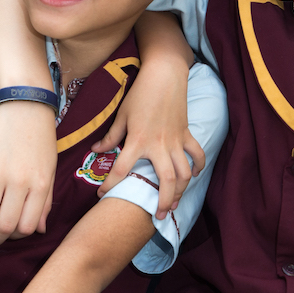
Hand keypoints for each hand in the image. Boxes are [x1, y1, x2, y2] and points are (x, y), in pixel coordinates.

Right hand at [0, 101, 57, 243]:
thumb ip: (45, 201)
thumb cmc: (41, 139)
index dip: (17, 237)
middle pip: (4, 225)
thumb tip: (39, 230)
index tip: (12, 233)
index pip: (27, 227)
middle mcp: (20, 182)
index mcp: (40, 185)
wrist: (26, 105)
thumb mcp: (50, 170)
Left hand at [94, 69, 201, 216]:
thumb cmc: (140, 94)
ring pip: (184, 173)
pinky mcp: (186, 134)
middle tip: (158, 217)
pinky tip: (193, 176)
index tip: (102, 197)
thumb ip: (111, 136)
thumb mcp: (122, 115)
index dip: (110, 186)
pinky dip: (197, 166)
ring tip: (175, 204)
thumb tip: (96, 150)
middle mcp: (158, 145)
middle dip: (163, 202)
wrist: (164, 75)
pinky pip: (196, 155)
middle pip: (166, 181)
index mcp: (137, 141)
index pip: (121, 170)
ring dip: (181, 191)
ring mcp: (175, 141)